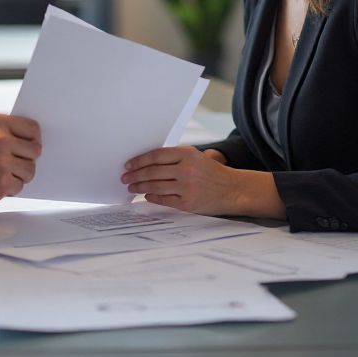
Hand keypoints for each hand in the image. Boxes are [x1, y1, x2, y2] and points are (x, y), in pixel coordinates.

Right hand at [0, 114, 40, 209]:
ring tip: (4, 174)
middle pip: (35, 150)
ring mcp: (2, 161)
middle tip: (15, 163)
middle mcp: (1, 139)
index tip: (30, 145)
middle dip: (27, 159)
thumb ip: (4, 130)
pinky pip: (20, 185)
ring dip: (20, 175)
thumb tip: (28, 136)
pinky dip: (10, 188)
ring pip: (30, 170)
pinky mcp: (2, 182)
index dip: (34, 139)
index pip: (32, 128)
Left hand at [121, 146, 285, 219]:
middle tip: (125, 178)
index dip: (139, 160)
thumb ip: (174, 157)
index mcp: (186, 153)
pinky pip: (164, 199)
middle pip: (152, 171)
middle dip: (135, 175)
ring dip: (140, 187)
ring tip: (131, 187)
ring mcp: (187, 187)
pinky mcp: (188, 203)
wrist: (233, 189)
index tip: (128, 165)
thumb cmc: (210, 172)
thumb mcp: (195, 157)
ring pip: (155, 186)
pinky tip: (146, 195)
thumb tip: (146, 162)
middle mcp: (186, 169)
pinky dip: (152, 197)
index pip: (156, 155)